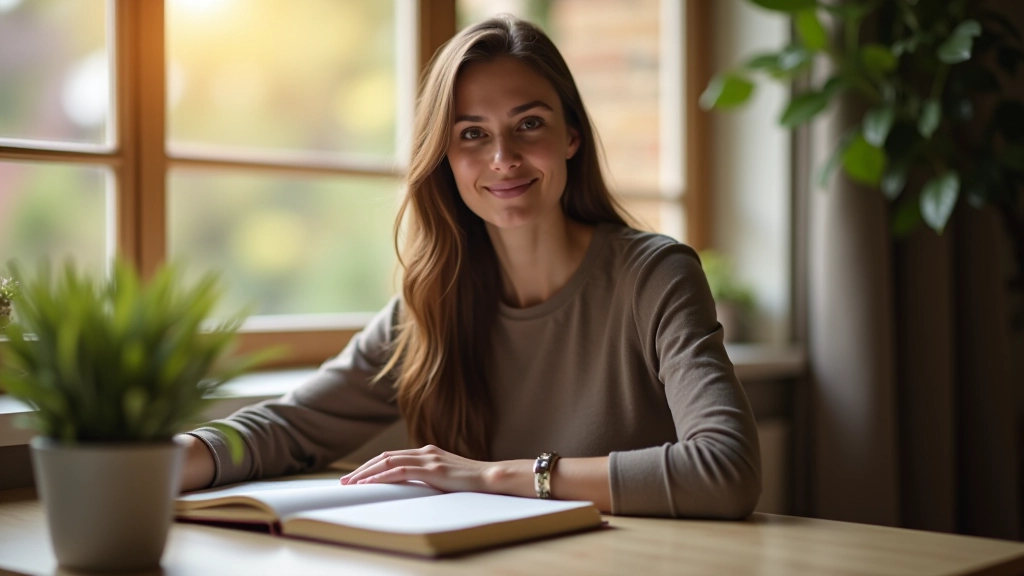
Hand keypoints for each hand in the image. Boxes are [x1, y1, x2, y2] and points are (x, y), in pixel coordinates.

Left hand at [340, 445, 524, 493]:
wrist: (492, 477)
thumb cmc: (472, 482)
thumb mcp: (445, 478)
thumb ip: (429, 478)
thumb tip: (412, 488)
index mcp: (427, 452)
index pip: (392, 457)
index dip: (371, 466)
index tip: (356, 477)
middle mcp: (425, 452)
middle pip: (385, 457)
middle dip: (362, 469)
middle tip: (345, 481)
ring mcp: (429, 458)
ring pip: (388, 462)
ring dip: (367, 473)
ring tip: (352, 484)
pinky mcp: (433, 469)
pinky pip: (400, 472)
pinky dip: (382, 477)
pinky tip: (371, 484)